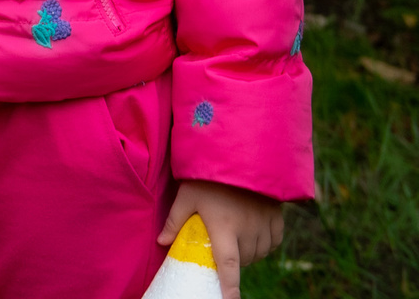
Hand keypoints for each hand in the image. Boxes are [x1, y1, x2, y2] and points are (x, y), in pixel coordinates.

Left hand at [161, 180, 285, 298]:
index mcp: (223, 227)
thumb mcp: (186, 195)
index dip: (229, 289)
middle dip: (231, 258)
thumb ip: (175, 220)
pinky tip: (251, 230)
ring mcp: (265, 225)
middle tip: (219, 241)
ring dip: (247, 251)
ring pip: (258, 253)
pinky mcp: (277, 219)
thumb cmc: (208, 175)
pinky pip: (273, 242)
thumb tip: (162, 242)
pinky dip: (263, 243)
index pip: (227, 266)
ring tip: (233, 232)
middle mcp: (247, 230)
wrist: (241, 153)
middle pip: (242, 260)